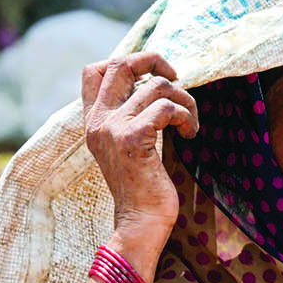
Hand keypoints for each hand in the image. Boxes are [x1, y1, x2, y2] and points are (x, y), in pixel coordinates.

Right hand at [81, 52, 199, 235]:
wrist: (140, 222)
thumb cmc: (142, 188)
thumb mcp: (127, 147)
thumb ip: (130, 118)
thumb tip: (154, 86)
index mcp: (94, 121)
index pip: (94, 71)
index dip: (126, 61)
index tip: (152, 74)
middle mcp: (99, 121)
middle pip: (120, 64)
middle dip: (154, 60)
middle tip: (176, 78)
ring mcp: (113, 128)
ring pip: (155, 86)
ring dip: (183, 99)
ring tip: (189, 123)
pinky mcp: (133, 139)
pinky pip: (166, 108)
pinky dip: (185, 116)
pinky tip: (189, 134)